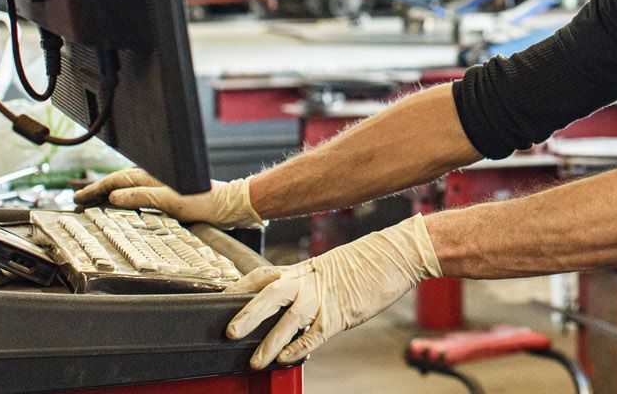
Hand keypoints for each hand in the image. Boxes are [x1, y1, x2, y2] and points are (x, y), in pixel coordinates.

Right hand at [73, 169, 262, 227]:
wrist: (231, 205)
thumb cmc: (205, 203)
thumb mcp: (171, 202)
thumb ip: (143, 197)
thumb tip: (115, 196)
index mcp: (154, 177)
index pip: (117, 180)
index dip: (96, 189)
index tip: (79, 197)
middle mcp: (157, 178)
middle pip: (120, 181)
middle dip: (99, 189)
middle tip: (79, 200)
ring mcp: (163, 185)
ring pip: (129, 186)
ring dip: (111, 193)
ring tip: (94, 201)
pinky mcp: (170, 194)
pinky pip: (140, 193)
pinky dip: (126, 197)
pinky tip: (123, 205)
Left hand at [226, 214, 440, 368]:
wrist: (397, 255)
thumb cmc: (366, 261)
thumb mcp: (329, 267)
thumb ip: (307, 282)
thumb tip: (286, 299)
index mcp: (304, 269)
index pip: (263, 276)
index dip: (239, 287)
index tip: (220, 297)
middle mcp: (310, 282)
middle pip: (270, 295)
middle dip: (248, 314)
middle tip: (229, 332)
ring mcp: (325, 299)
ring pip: (290, 320)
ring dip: (270, 342)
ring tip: (256, 361)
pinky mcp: (341, 315)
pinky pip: (314, 335)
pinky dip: (298, 348)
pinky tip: (286, 358)